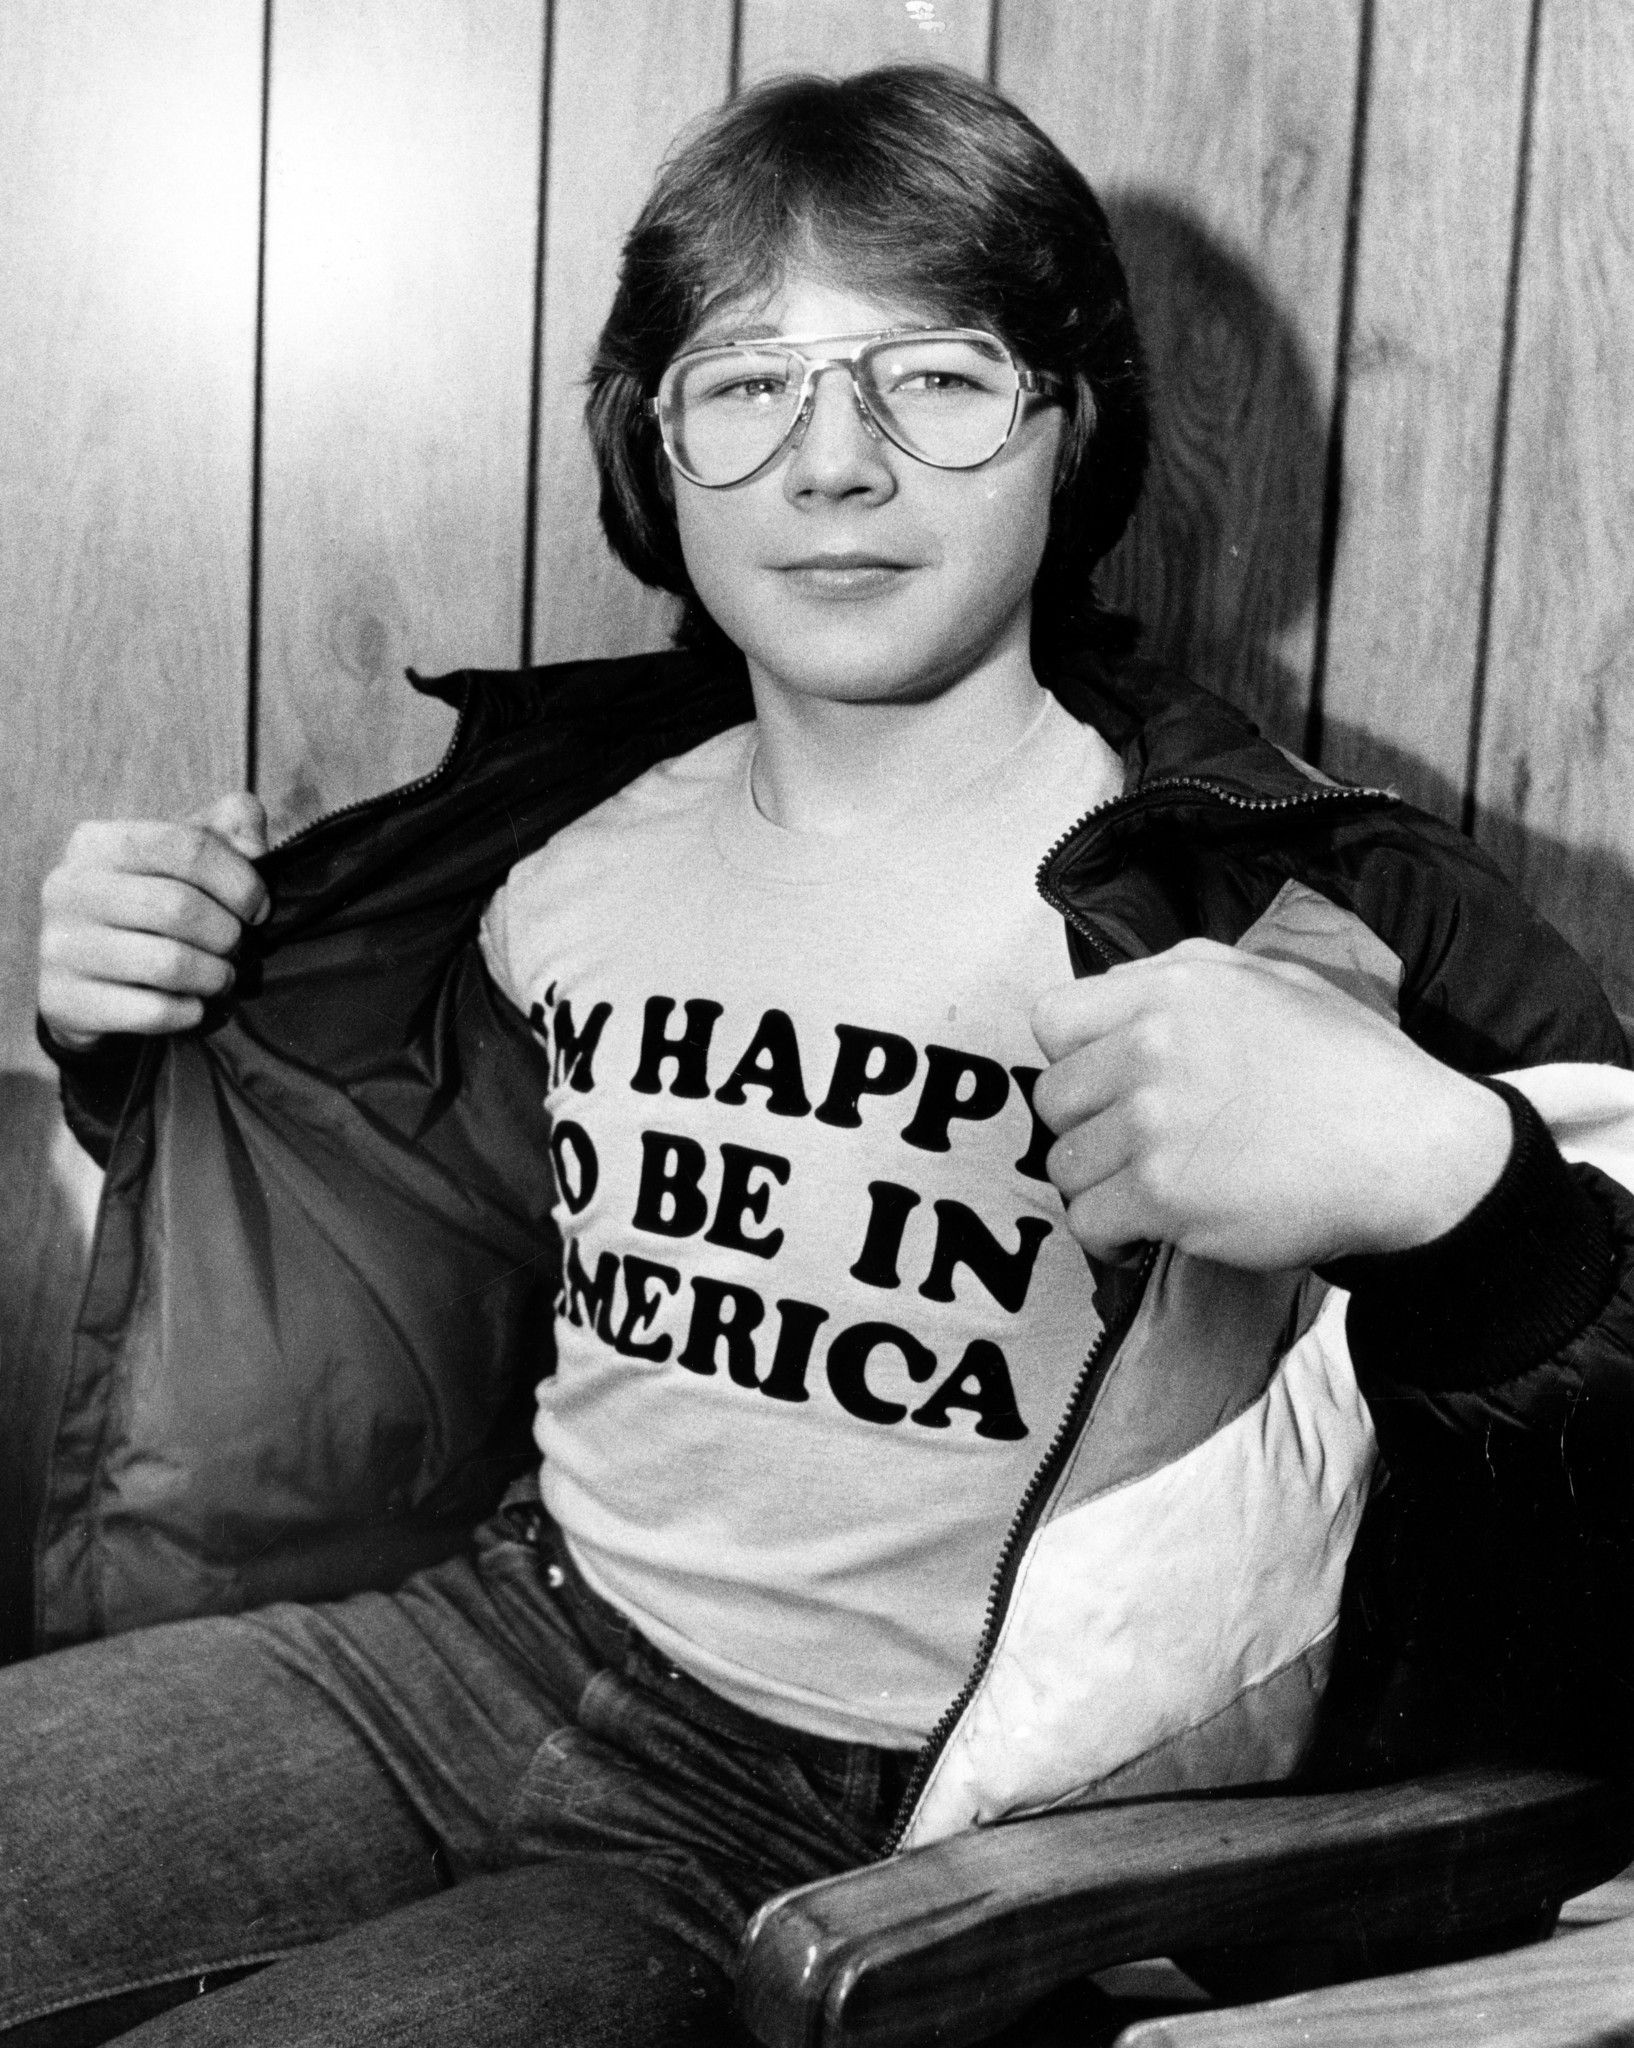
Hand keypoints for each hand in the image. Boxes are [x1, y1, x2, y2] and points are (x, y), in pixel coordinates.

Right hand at [38, 793, 270, 1051]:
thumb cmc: (152, 904)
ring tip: (221, 978)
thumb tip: (252, 846)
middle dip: (228, 935)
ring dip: (215, 977)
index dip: (240, 881)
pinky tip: (193, 1005)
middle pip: (179, 907)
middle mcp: (69, 887)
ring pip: (169, 964)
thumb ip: (232, 824)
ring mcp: (60, 945)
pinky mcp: (65, 1000)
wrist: (90, 978)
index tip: (258, 909)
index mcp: (99, 842)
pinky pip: (153, 1011)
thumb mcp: (188, 854)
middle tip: (240, 949)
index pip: (187, 846)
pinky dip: (190, 1012)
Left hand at [1030, 938, 1513, 1270]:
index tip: (1107, 1086)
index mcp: (1171, 989)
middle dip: (1086, 1126)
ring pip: (1064, 1164)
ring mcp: (1152, 1122)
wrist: (1411, 1150)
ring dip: (1098, 1185)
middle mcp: (1150, 1047)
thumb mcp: (1274, 981)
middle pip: (1052, 1098)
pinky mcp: (1162, 1193)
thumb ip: (1185, 977)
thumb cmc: (1353, 1068)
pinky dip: (1110, 1237)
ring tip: (1142, 1194)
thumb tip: (1119, 991)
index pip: (1053, 1019)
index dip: (1073, 1058)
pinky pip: (1088, 1221)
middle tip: (1131, 1147)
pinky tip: (1144, 1235)